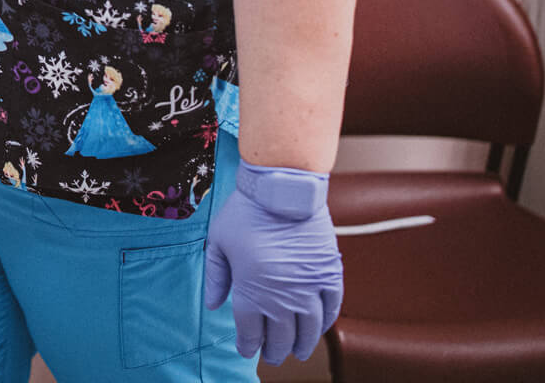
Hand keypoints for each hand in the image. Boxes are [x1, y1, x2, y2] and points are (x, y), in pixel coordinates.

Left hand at [204, 162, 342, 364]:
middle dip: (275, 350)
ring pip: (309, 329)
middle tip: (273, 356)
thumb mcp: (218, 242)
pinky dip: (326, 322)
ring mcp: (310, 287)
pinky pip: (332, 308)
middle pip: (281, 336)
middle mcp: (282, 296)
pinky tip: (320, 328)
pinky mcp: (330, 274)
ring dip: (303, 344)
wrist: (282, 188)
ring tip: (297, 351)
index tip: (247, 350)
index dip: (248, 345)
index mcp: (252, 291)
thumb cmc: (246, 212)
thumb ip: (216, 277)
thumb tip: (213, 305)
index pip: (250, 332)